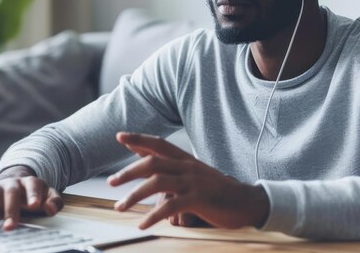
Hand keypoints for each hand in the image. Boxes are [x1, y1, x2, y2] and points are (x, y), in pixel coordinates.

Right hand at [0, 165, 62, 231]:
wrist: (17, 185)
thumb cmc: (34, 195)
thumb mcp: (48, 196)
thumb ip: (54, 202)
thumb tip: (51, 209)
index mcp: (31, 182)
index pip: (33, 186)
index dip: (33, 195)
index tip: (34, 205)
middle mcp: (14, 184)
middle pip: (12, 193)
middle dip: (11, 209)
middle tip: (11, 226)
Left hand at [107, 132, 269, 229]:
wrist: (247, 202)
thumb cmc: (218, 191)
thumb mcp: (195, 175)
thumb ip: (174, 170)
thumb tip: (151, 167)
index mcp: (186, 159)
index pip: (159, 143)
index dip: (139, 139)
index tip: (119, 136)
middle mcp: (188, 166)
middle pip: (152, 161)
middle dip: (129, 171)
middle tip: (111, 182)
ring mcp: (193, 181)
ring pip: (157, 182)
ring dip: (135, 194)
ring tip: (120, 206)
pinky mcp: (199, 199)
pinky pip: (171, 206)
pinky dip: (154, 215)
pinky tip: (143, 223)